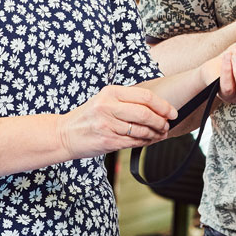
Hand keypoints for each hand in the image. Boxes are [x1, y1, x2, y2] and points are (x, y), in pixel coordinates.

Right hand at [58, 84, 177, 157]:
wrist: (64, 134)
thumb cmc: (88, 117)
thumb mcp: (104, 100)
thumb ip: (127, 101)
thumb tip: (158, 108)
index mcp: (110, 92)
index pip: (145, 96)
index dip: (163, 105)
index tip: (172, 112)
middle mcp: (108, 107)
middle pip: (145, 113)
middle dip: (161, 121)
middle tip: (167, 125)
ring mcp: (107, 125)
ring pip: (141, 130)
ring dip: (156, 134)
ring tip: (160, 134)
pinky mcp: (107, 141)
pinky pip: (133, 142)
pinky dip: (145, 142)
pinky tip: (149, 141)